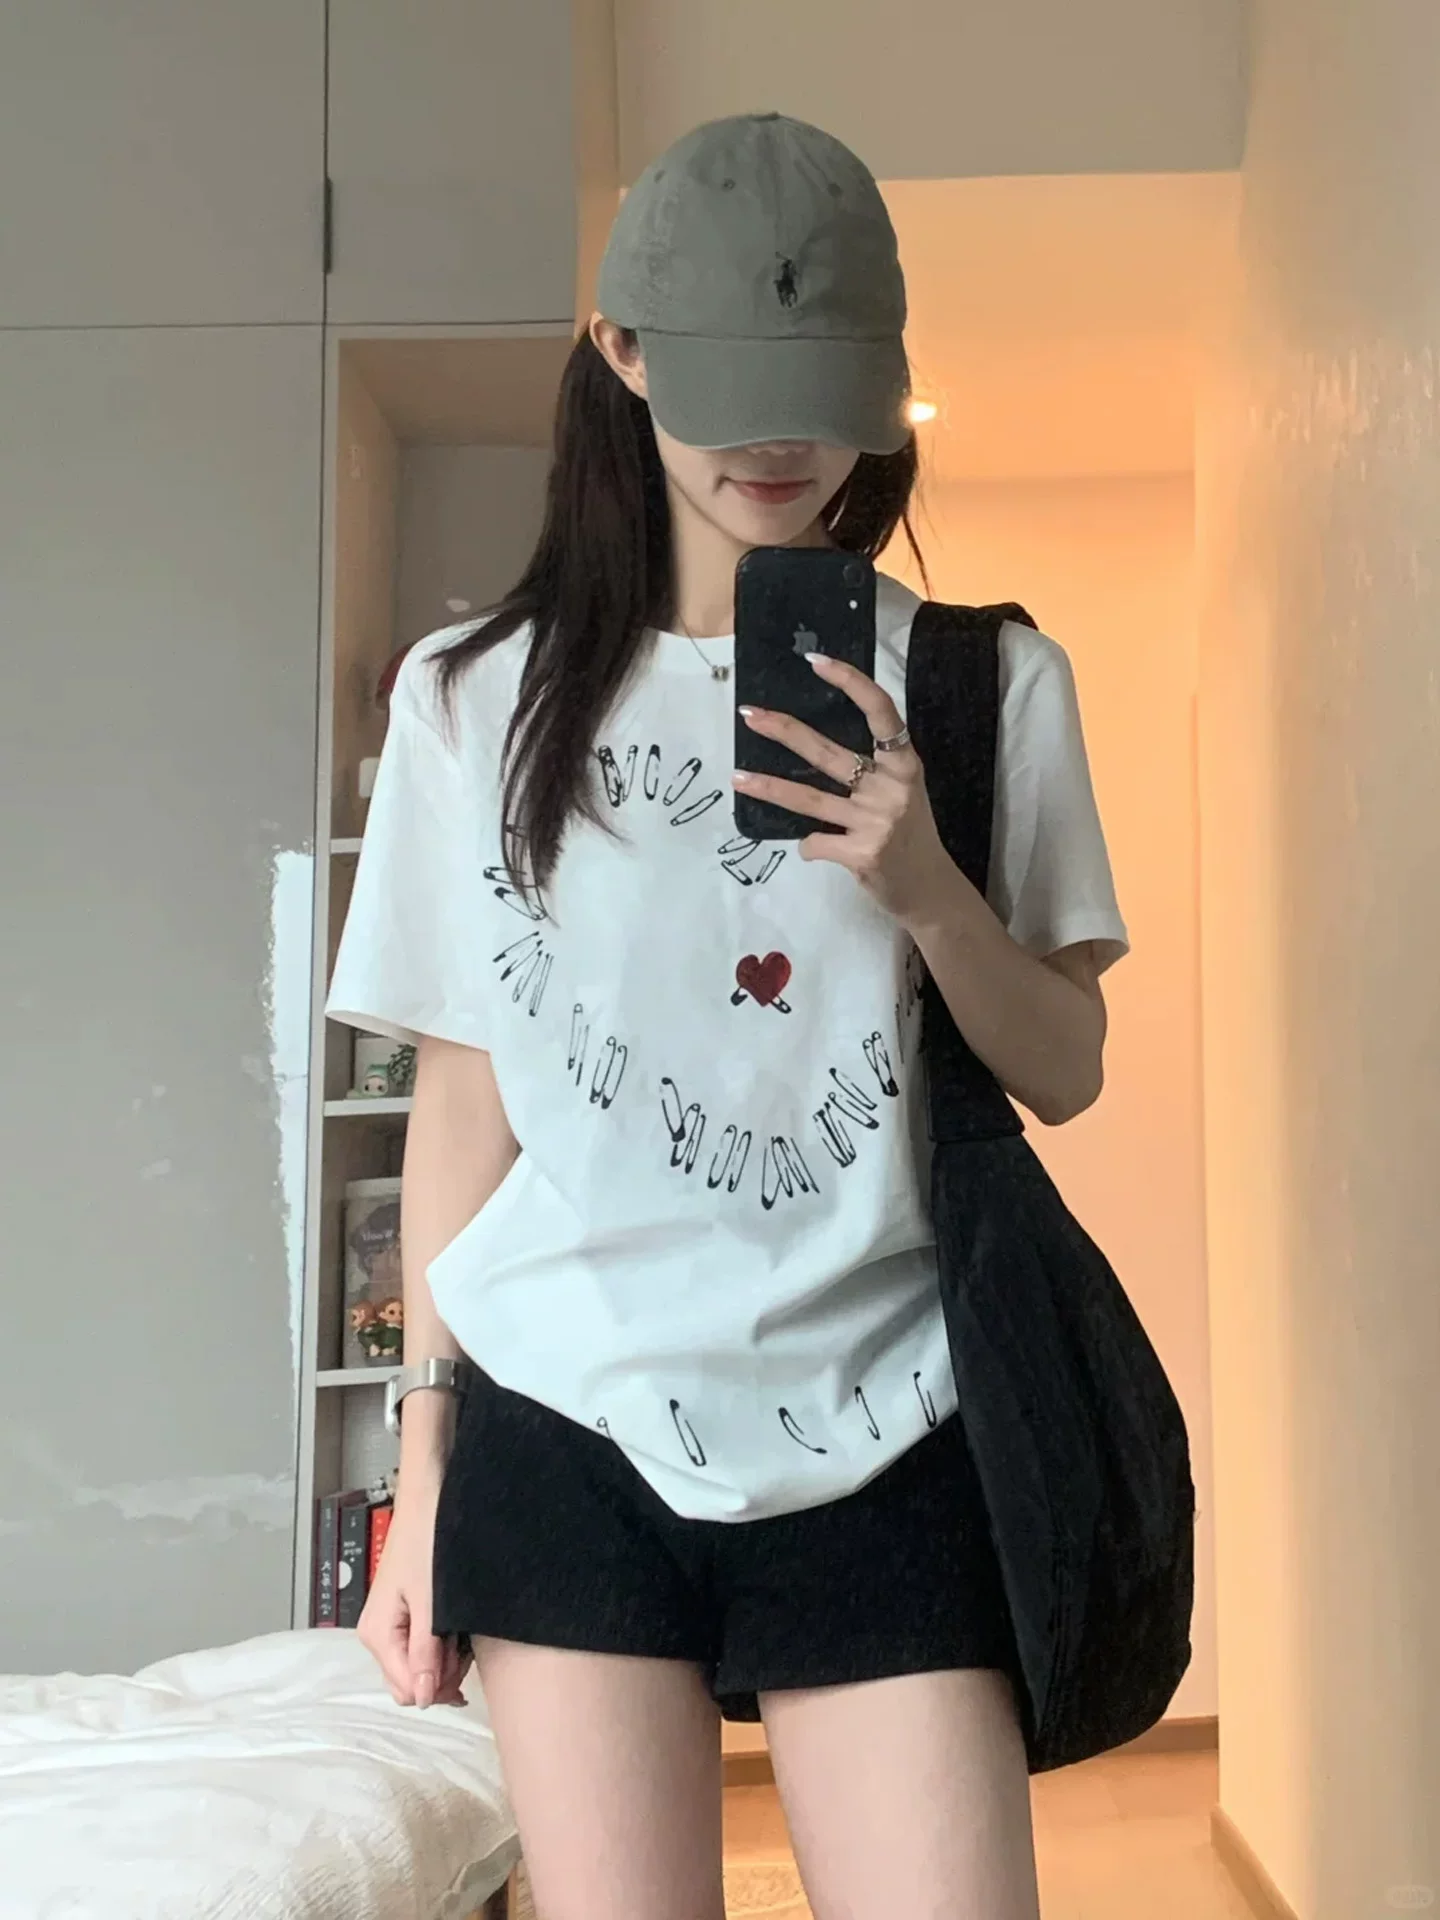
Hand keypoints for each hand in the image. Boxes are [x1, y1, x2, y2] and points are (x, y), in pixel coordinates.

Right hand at [357, 1478, 470, 1709]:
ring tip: (463, 1631)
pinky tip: (458, 1628)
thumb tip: (424, 1698)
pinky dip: (443, 1645)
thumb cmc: (426, 1541)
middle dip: (442, 1675)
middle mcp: (377, 1634)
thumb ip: (425, 1652)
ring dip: (446, 1660)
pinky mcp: (403, 1615)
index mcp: (377, 1634)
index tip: (462, 1664)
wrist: (427, 1501)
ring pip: (419, 1667)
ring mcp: (390, 1626)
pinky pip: (422, 1648)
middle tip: (464, 1646)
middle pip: (410, 1683)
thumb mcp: (430, 1602)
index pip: (407, 1690)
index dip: (439, 1686)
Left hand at [733, 652, 958, 930]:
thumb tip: (810, 745)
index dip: (850, 682)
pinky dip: (807, 845)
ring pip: (809, 799)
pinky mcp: (862, 854)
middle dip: (784, 730)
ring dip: (769, 788)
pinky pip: (815, 842)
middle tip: (749, 715)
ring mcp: (877, 821)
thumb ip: (872, 767)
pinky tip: (812, 848)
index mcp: (905, 763)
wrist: (929, 888)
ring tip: (738, 778)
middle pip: (828, 751)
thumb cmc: (910, 834)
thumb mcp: (902, 790)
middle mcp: (892, 787)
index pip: (880, 711)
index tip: (816, 662)